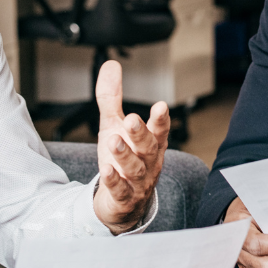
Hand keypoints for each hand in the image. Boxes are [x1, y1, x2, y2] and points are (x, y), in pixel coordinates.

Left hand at [93, 59, 168, 232]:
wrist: (122, 202)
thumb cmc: (121, 160)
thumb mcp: (114, 125)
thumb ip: (111, 98)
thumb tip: (111, 65)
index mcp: (150, 143)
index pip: (159, 130)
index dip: (160, 119)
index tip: (160, 106)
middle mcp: (148, 162)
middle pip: (148, 148)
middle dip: (141, 134)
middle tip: (132, 120)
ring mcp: (137, 182)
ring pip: (135, 169)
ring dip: (125, 155)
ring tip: (114, 141)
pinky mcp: (123, 198)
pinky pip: (120, 190)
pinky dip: (114, 180)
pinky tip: (106, 170)